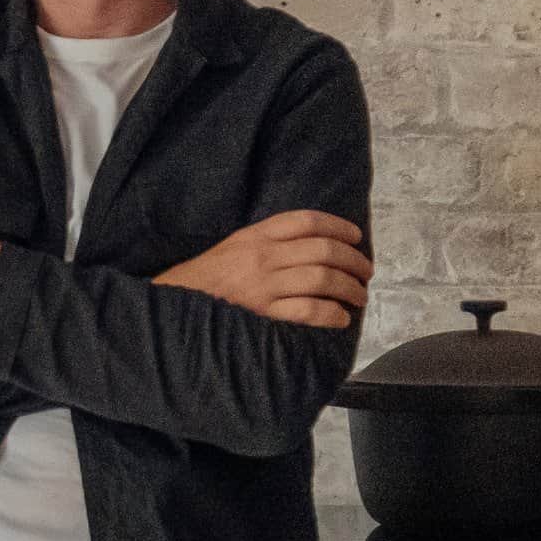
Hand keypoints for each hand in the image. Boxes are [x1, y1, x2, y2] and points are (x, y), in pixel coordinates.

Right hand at [153, 210, 369, 328]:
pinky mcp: (262, 313)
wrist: (175, 303)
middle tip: (366, 272)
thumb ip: (269, 240)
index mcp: (255, 235)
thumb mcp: (235, 245)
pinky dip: (330, 314)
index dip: (338, 227)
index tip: (356, 237)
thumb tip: (314, 245)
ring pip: (321, 280)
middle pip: (323, 250)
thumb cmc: (208, 277)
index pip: (306, 222)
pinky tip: (340, 318)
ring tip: (359, 296)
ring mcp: (263, 285)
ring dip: (349, 288)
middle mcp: (263, 256)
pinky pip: (307, 311)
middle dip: (353, 261)